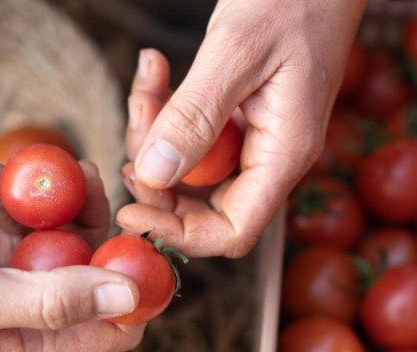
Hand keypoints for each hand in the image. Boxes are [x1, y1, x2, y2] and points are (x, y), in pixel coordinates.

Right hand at [0, 159, 142, 351]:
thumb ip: (56, 299)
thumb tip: (130, 296)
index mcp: (30, 349)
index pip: (117, 323)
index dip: (131, 276)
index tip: (129, 226)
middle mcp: (19, 318)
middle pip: (83, 258)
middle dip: (70, 208)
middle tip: (63, 165)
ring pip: (36, 222)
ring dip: (6, 188)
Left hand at [117, 0, 367, 257]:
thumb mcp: (237, 51)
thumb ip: (196, 115)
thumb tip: (155, 176)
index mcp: (286, 154)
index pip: (233, 231)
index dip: (180, 234)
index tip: (130, 211)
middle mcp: (273, 156)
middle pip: (203, 204)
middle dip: (157, 174)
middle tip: (137, 120)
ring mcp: (258, 137)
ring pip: (190, 166)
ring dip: (155, 131)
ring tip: (149, 78)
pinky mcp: (242, 116)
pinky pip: (194, 133)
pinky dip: (167, 106)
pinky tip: (156, 67)